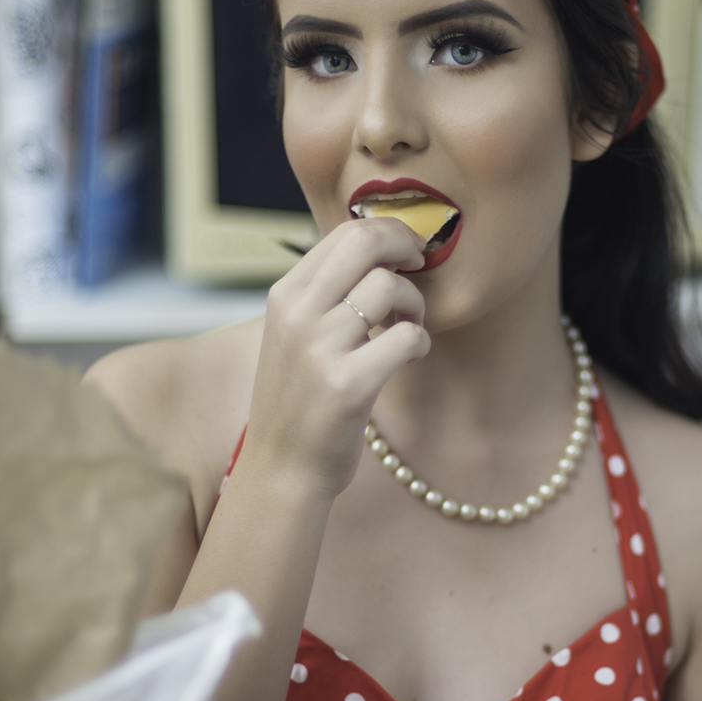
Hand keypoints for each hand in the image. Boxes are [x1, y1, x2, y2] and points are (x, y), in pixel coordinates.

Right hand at [246, 216, 430, 498]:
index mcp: (285, 296)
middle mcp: (297, 315)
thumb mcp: (293, 335)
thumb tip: (379, 248)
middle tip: (418, 267)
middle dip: (405, 245)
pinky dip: (420, 343)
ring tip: (407, 328)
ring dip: (415, 305)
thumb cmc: (299, 399)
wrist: (281, 468)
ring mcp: (319, 349)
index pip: (344, 233)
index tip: (406, 252)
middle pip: (366, 242)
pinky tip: (410, 357)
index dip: (388, 232)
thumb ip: (325, 294)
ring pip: (390, 287)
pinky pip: (407, 337)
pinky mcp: (348, 385)